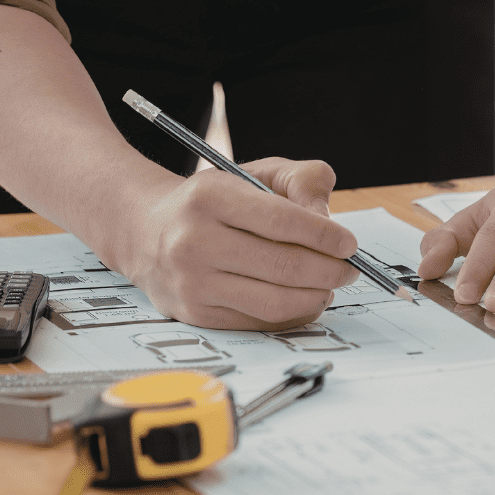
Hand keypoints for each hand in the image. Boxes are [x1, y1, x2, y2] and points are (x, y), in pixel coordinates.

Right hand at [113, 158, 359, 329]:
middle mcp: (193, 241)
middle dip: (330, 270)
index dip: (325, 236)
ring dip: (317, 295)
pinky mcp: (196, 314)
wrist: (145, 230)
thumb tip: (329, 221)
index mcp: (210, 198)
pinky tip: (305, 298)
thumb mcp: (252, 173)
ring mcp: (192, 283)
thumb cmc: (210, 202)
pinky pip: (261, 321)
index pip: (282, 221)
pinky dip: (294, 313)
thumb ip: (301, 180)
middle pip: (284, 266)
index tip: (349, 244)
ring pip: (275, 301)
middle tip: (350, 268)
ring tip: (330, 284)